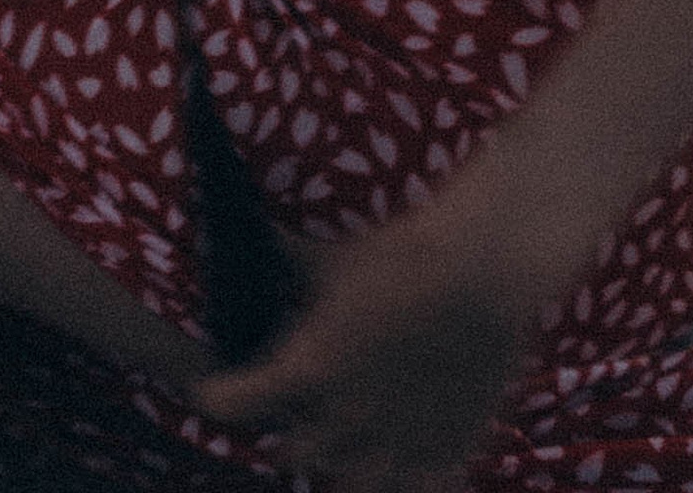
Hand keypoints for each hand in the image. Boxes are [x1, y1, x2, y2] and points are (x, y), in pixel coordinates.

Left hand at [195, 209, 538, 491]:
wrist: (481, 273)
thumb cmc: (401, 255)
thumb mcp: (333, 257)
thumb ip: (287, 253)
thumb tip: (247, 226)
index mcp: (308, 369)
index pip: (235, 403)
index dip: (218, 397)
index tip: (211, 391)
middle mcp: (343, 420)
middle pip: (289, 455)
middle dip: (285, 439)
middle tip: (290, 420)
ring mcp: (395, 445)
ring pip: (347, 487)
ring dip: (338, 470)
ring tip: (342, 451)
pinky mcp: (444, 454)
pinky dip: (403, 484)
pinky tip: (401, 469)